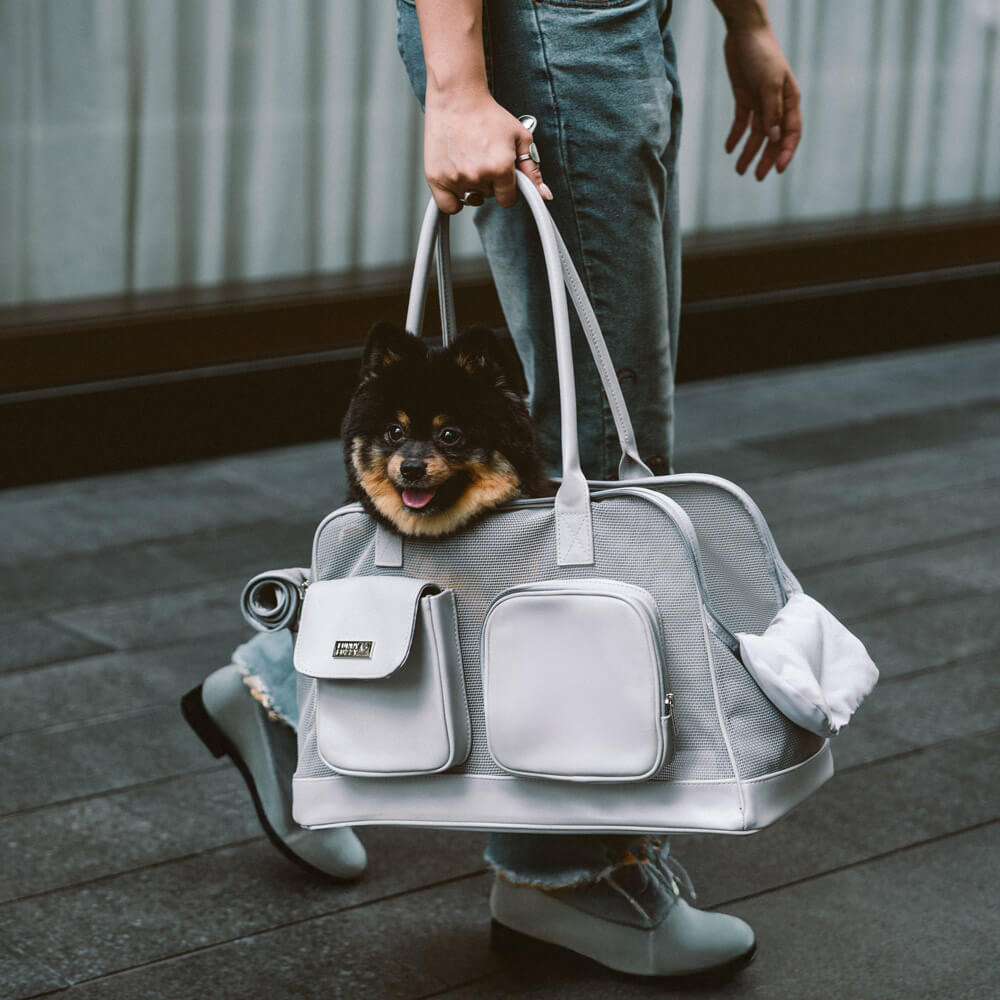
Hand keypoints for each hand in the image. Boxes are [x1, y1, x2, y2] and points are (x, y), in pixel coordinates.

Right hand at [423, 89, 552, 213]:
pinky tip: (457, 182)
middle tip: (483, 158)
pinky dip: (453, 200)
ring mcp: (455, 178)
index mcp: (500, 167)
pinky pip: (448, 206)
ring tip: (469, 162)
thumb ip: (533, 169)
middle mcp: (478, 176)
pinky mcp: (436, 177)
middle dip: (489, 183)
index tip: (502, 176)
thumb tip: (545, 196)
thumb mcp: (520, 137)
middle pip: (489, 197)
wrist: (457, 97)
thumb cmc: (487, 114)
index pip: (508, 200)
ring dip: (472, 187)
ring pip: (470, 199)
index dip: (507, 188)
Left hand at [722, 23, 801, 179]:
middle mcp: (776, 104)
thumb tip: (774, 137)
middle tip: (757, 178)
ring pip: (756, 134)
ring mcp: (760, 102)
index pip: (791, 133)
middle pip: (773, 138)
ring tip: (739, 170)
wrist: (744, 32)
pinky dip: (735, 136)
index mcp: (789, 100)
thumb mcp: (768, 83)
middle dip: (766, 158)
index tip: (777, 170)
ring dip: (748, 152)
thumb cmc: (762, 54)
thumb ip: (771, 111)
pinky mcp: (744, 98)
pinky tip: (728, 149)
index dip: (785, 152)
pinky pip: (741, 122)